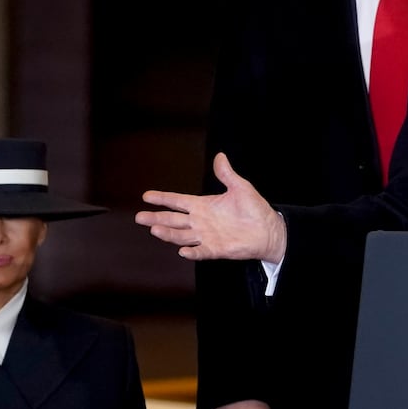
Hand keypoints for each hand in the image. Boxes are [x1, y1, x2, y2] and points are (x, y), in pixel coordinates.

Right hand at [135, 153, 286, 261]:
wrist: (268, 229)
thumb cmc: (254, 209)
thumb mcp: (240, 187)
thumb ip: (226, 174)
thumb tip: (220, 156)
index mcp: (203, 206)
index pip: (178, 201)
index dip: (163, 199)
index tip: (146, 196)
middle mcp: (200, 222)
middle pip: (173, 220)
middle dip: (156, 218)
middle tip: (139, 217)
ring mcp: (206, 236)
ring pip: (182, 236)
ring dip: (169, 234)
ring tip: (155, 230)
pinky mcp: (216, 249)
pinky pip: (201, 251)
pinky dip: (192, 252)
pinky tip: (183, 251)